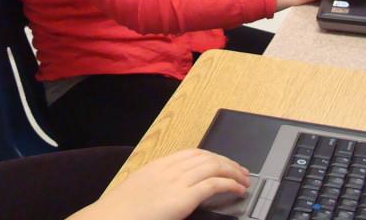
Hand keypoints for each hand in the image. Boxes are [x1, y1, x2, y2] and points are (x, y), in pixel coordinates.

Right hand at [71, 149, 250, 219]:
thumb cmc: (121, 212)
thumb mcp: (140, 190)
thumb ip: (157, 186)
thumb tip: (172, 191)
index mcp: (157, 166)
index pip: (192, 153)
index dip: (212, 156)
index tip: (223, 162)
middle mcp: (168, 169)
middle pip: (206, 156)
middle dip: (227, 162)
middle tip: (241, 171)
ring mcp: (176, 182)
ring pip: (214, 166)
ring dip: (233, 171)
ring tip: (244, 179)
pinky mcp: (183, 198)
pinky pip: (213, 184)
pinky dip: (230, 184)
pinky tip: (238, 190)